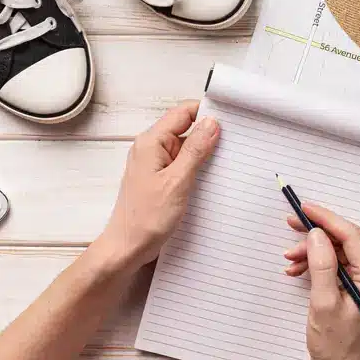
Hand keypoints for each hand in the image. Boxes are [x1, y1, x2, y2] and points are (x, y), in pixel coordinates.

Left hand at [98, 101, 219, 271]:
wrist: (127, 247)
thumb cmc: (146, 219)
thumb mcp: (177, 182)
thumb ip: (195, 151)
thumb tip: (211, 124)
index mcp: (151, 142)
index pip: (183, 112)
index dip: (206, 113)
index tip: (229, 121)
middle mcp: (150, 148)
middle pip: (185, 128)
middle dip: (208, 134)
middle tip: (232, 145)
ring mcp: (154, 163)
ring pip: (185, 147)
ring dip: (203, 154)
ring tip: (223, 164)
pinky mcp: (159, 178)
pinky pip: (181, 164)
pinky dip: (196, 168)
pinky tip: (209, 178)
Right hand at [284, 204, 359, 359]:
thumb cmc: (335, 345)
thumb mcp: (323, 303)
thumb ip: (321, 265)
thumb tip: (316, 234)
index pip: (352, 236)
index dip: (326, 219)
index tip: (305, 209)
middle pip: (345, 241)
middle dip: (316, 235)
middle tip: (292, 226)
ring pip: (338, 251)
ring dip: (313, 251)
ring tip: (290, 259)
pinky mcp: (359, 286)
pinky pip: (338, 264)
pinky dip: (317, 263)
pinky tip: (299, 269)